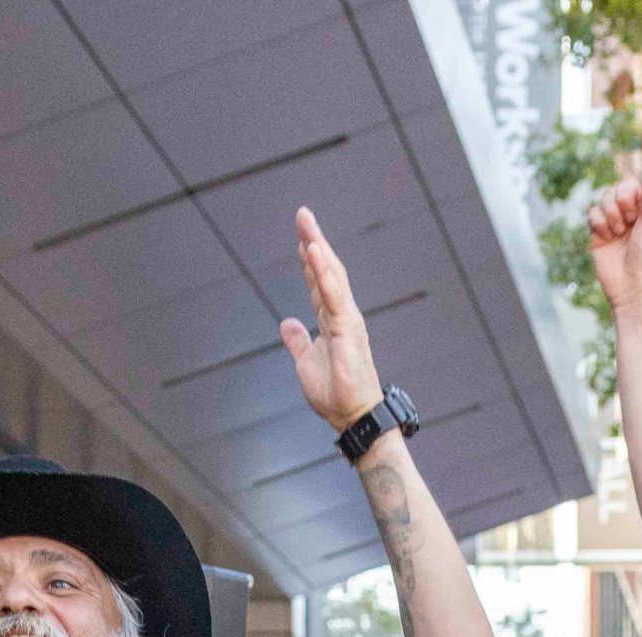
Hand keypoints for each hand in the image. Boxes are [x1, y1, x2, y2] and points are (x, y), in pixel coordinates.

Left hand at [277, 207, 384, 432]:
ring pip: (331, 275)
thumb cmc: (336, 394)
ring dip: (318, 246)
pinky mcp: (348, 328)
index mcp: (333, 321)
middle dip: (314, 241)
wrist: (353, 417)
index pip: (318, 283)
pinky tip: (314, 250)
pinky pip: (333, 294)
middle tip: (303, 215)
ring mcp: (347, 319)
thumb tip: (287, 322)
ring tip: (306, 223)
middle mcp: (343, 314)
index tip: (302, 236)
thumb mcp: (306, 363)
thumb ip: (299, 341)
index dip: (308, 259)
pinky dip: (323, 271)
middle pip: (326, 270)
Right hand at [585, 127, 641, 309]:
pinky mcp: (597, 231)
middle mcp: (632, 211)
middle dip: (624, 200)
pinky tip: (607, 238)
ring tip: (620, 233)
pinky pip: (592, 212)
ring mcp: (613, 220)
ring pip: (604, 196)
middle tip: (631, 222)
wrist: (631, 289)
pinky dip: (599, 223)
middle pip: (620, 184)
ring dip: (612, 214)